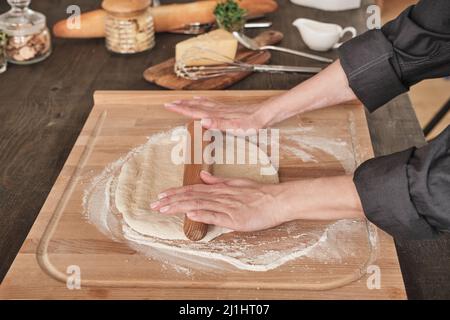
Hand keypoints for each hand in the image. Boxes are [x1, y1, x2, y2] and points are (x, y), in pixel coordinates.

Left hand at [150, 172, 364, 232]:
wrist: (278, 200)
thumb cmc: (259, 194)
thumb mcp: (237, 184)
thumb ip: (219, 181)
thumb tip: (203, 176)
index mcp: (220, 189)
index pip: (193, 189)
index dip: (176, 192)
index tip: (161, 196)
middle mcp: (220, 196)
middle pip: (192, 196)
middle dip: (171, 200)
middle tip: (154, 205)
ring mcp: (227, 206)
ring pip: (199, 204)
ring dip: (180, 206)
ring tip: (164, 209)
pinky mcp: (235, 218)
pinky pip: (216, 215)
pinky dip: (202, 213)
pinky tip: (189, 214)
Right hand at [164, 96, 269, 131]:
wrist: (269, 113)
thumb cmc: (256, 122)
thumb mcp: (239, 127)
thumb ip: (220, 124)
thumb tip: (202, 121)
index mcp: (219, 115)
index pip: (196, 111)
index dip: (182, 110)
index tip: (169, 106)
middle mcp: (220, 110)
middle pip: (197, 106)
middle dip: (183, 105)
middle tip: (169, 104)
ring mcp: (226, 108)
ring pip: (204, 104)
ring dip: (192, 103)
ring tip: (182, 101)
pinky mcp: (232, 108)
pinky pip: (213, 104)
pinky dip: (205, 101)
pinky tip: (203, 101)